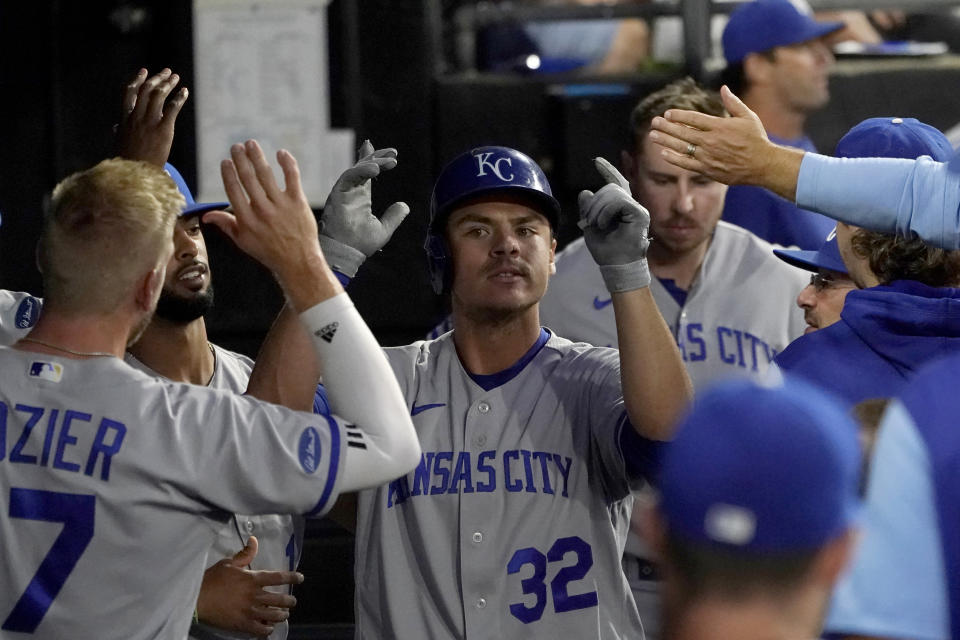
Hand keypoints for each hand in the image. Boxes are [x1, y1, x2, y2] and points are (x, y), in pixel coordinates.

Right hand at [114, 68, 187, 166]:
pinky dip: (179, 97)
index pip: (129, 93)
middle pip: (146, 90)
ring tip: (175, 78)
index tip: (144, 71)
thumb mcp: (119, 144)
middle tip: (167, 72)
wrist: (136, 176)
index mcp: (125, 119)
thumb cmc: (129, 162)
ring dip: (168, 84)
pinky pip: (172, 108)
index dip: (137, 80)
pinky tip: (184, 92)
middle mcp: (136, 118)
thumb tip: (116, 128)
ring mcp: (149, 123)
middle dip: (157, 78)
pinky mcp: (163, 130)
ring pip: (158, 95)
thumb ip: (119, 133)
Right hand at [196, 536, 303, 637]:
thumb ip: (245, 554)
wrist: (197, 599)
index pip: (278, 577)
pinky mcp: (242, 624)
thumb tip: (254, 540)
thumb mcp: (228, 563)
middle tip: (291, 602)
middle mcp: (254, 596)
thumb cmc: (212, 579)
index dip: (292, 577)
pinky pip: (261, 630)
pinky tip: (269, 627)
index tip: (300, 578)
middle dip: (289, 601)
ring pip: (274, 616)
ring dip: (282, 615)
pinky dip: (268, 630)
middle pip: (280, 599)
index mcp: (253, 579)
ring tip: (284, 615)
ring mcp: (249, 611)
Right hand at [209, 140, 325, 295]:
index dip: (228, 174)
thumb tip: (205, 216)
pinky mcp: (298, 202)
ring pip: (266, 175)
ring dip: (257, 157)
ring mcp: (281, 205)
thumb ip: (225, 225)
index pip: (233, 190)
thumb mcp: (243, 241)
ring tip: (251, 144)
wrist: (298, 262)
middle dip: (240, 159)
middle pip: (248, 178)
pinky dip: (287, 163)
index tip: (225, 161)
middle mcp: (262, 210)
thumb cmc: (269, 252)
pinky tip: (281, 153)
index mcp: (246, 220)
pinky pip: (292, 177)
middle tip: (236, 146)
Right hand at [319, 140, 409, 276]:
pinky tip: (375, 169)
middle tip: (393, 153)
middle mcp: (352, 191)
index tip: (392, 156)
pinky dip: (361, 170)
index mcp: (361, 197)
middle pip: (362, 166)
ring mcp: (344, 192)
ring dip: (373, 162)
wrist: (346, 254)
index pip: (368, 173)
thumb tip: (405, 206)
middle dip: (377, 156)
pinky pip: (349, 176)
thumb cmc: (360, 244)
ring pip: (357, 169)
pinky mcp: (337, 194)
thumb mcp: (383, 229)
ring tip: (389, 162)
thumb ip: (393, 217)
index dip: (377, 161)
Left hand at [578, 157, 650, 291]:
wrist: (617, 266)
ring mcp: (637, 209)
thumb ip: (588, 210)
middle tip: (588, 220)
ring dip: (598, 208)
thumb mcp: (590, 226)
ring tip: (595, 224)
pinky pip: (619, 201)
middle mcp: (631, 206)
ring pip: (613, 193)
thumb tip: (585, 192)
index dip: (607, 170)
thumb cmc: (606, 251)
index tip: (597, 161)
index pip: (615, 183)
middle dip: (594, 202)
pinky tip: (602, 223)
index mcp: (621, 208)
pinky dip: (606, 211)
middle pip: (610, 188)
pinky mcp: (640, 214)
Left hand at [649, 86, 805, 199]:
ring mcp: (707, 156)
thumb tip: (723, 88)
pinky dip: (674, 158)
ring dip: (665, 141)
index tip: (667, 113)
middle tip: (654, 122)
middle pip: (683, 132)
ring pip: (681, 148)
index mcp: (719, 126)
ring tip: (653, 136)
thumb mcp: (747, 117)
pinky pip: (686, 164)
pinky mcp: (707, 169)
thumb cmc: (756, 139)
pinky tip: (663, 153)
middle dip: (666, 126)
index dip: (679, 116)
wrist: (763, 165)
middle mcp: (711, 141)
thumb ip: (733, 103)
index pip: (693, 119)